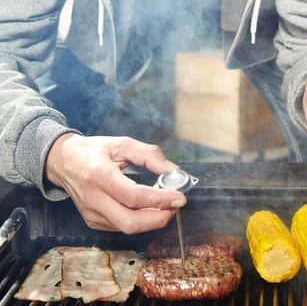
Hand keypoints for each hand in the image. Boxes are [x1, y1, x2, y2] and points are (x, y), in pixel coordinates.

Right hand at [45, 134, 186, 232]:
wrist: (63, 161)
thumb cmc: (93, 150)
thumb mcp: (122, 143)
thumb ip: (149, 155)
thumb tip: (173, 171)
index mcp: (99, 175)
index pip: (133, 196)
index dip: (159, 199)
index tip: (179, 197)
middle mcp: (93, 198)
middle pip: (129, 222)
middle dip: (158, 219)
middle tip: (174, 207)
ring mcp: (91, 213)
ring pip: (126, 227)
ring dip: (150, 220)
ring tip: (163, 206)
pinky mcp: (92, 221)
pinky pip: (120, 226)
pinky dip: (138, 220)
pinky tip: (146, 209)